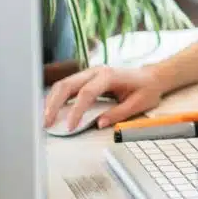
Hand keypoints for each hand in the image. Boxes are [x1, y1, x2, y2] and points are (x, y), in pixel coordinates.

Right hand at [43, 64, 166, 130]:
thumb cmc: (147, 89)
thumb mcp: (138, 104)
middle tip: (46, 122)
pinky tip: (52, 110)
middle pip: (68, 84)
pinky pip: (68, 86)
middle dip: (54, 104)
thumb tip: (99, 124)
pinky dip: (57, 98)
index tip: (70, 127)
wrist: (152, 77)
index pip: (86, 93)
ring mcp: (90, 73)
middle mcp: (96, 71)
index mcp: (109, 76)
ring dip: (51, 101)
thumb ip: (118, 114)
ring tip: (45, 119)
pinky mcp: (87, 78)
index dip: (76, 111)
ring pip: (64, 84)